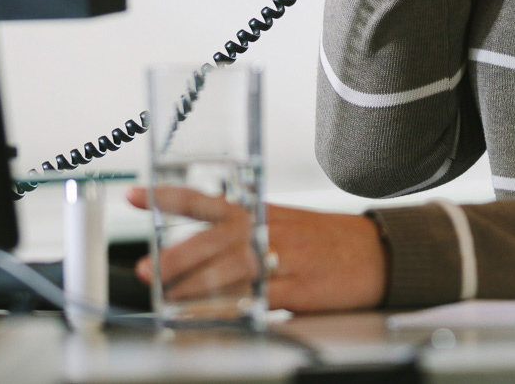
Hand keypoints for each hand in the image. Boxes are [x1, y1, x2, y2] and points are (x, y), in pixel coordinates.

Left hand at [126, 187, 386, 312]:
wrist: (377, 254)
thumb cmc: (326, 240)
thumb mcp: (283, 222)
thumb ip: (244, 227)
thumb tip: (198, 236)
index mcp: (263, 212)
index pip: (210, 200)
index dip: (171, 197)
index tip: (137, 196)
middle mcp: (271, 230)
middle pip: (216, 238)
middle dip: (178, 255)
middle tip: (146, 269)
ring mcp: (285, 259)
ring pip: (232, 268)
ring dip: (194, 285)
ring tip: (166, 297)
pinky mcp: (297, 289)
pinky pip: (255, 299)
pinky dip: (227, 309)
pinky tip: (205, 317)